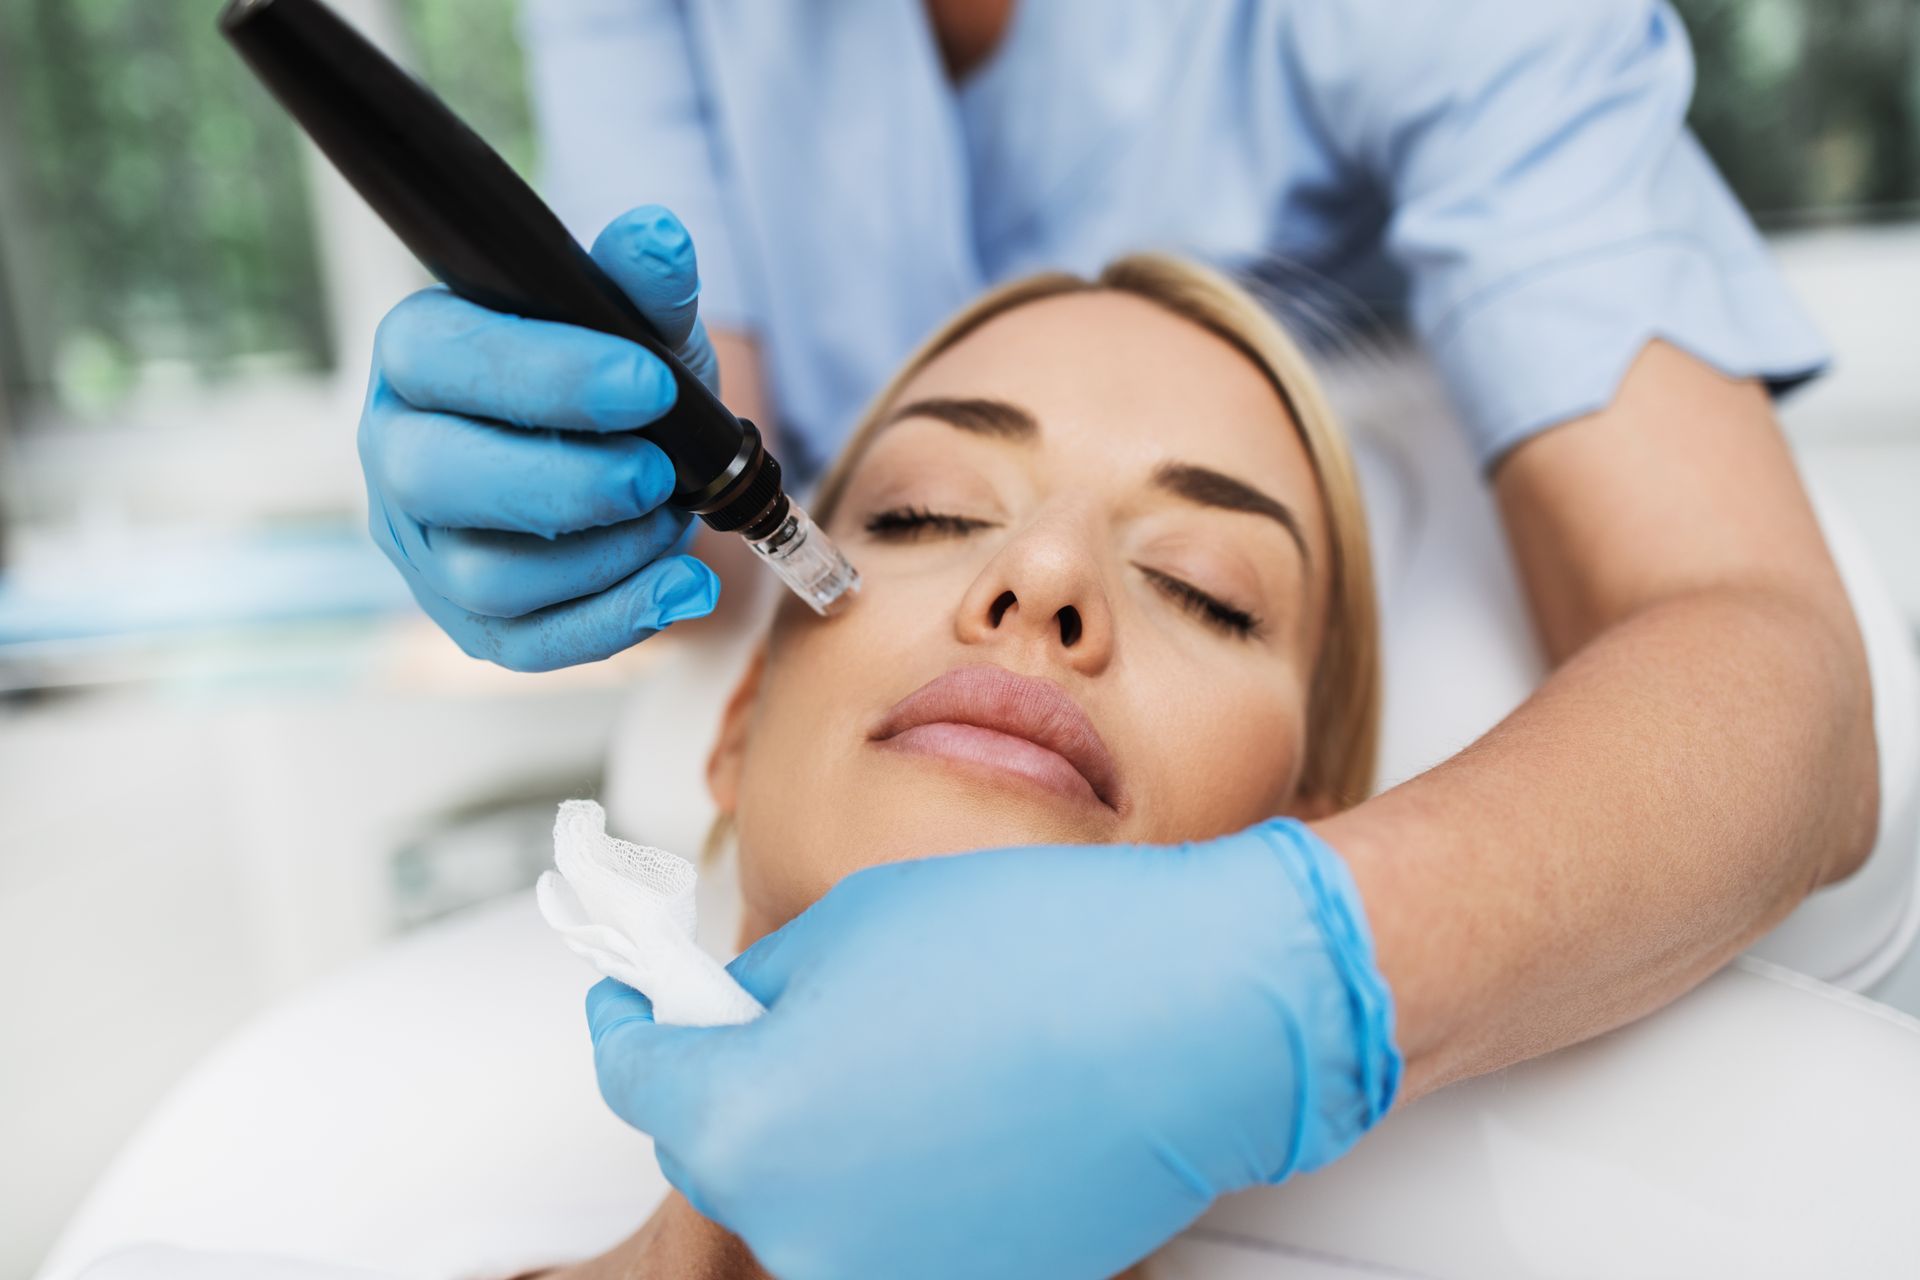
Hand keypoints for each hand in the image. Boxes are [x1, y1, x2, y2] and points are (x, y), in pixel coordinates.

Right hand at [359, 205, 722, 670]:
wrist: (630, 453)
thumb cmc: (616, 374)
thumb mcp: (637, 321)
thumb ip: (643, 284)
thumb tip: (658, 239)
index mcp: (419, 356)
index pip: (443, 360)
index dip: (545, 375)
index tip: (647, 382)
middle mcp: (399, 452)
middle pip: (438, 479)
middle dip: (563, 482)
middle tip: (656, 472)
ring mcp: (427, 547)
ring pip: (484, 575)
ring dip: (600, 556)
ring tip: (672, 517)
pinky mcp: (471, 622)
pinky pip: (527, 645)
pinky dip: (616, 621)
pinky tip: (686, 587)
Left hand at [587, 821, 1401, 1279]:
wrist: (1199, 1019)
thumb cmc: (1032, 950)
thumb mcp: (849, 925)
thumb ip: (762, 991)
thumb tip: (734, 1021)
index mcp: (742, 1124)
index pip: (638, 1075)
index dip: (634, 1021)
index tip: (638, 997)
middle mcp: (795, 1230)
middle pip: (719, 1145)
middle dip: (737, 1075)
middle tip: (785, 1006)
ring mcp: (881, 1276)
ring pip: (805, 1192)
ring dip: (820, 1128)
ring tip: (900, 1049)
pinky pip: (886, 1224)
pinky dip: (894, 1172)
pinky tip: (955, 1104)